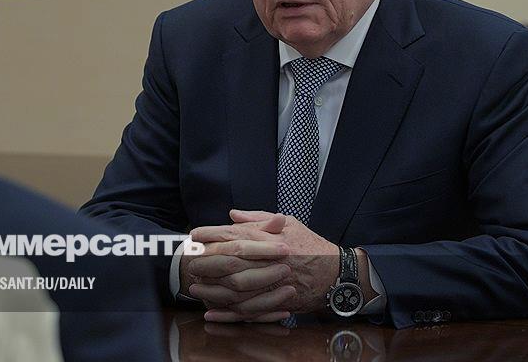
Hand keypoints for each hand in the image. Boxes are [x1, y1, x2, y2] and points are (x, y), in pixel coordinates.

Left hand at [191, 209, 340, 320]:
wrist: (337, 273)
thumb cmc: (311, 245)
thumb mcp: (289, 223)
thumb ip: (259, 218)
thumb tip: (232, 214)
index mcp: (271, 237)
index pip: (234, 234)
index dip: (211, 234)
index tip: (193, 234)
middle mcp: (270, 259)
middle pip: (230, 261)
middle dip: (206, 262)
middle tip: (189, 262)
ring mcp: (273, 282)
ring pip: (236, 288)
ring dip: (212, 288)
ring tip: (195, 287)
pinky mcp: (277, 302)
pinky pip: (248, 310)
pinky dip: (227, 313)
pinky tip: (211, 311)